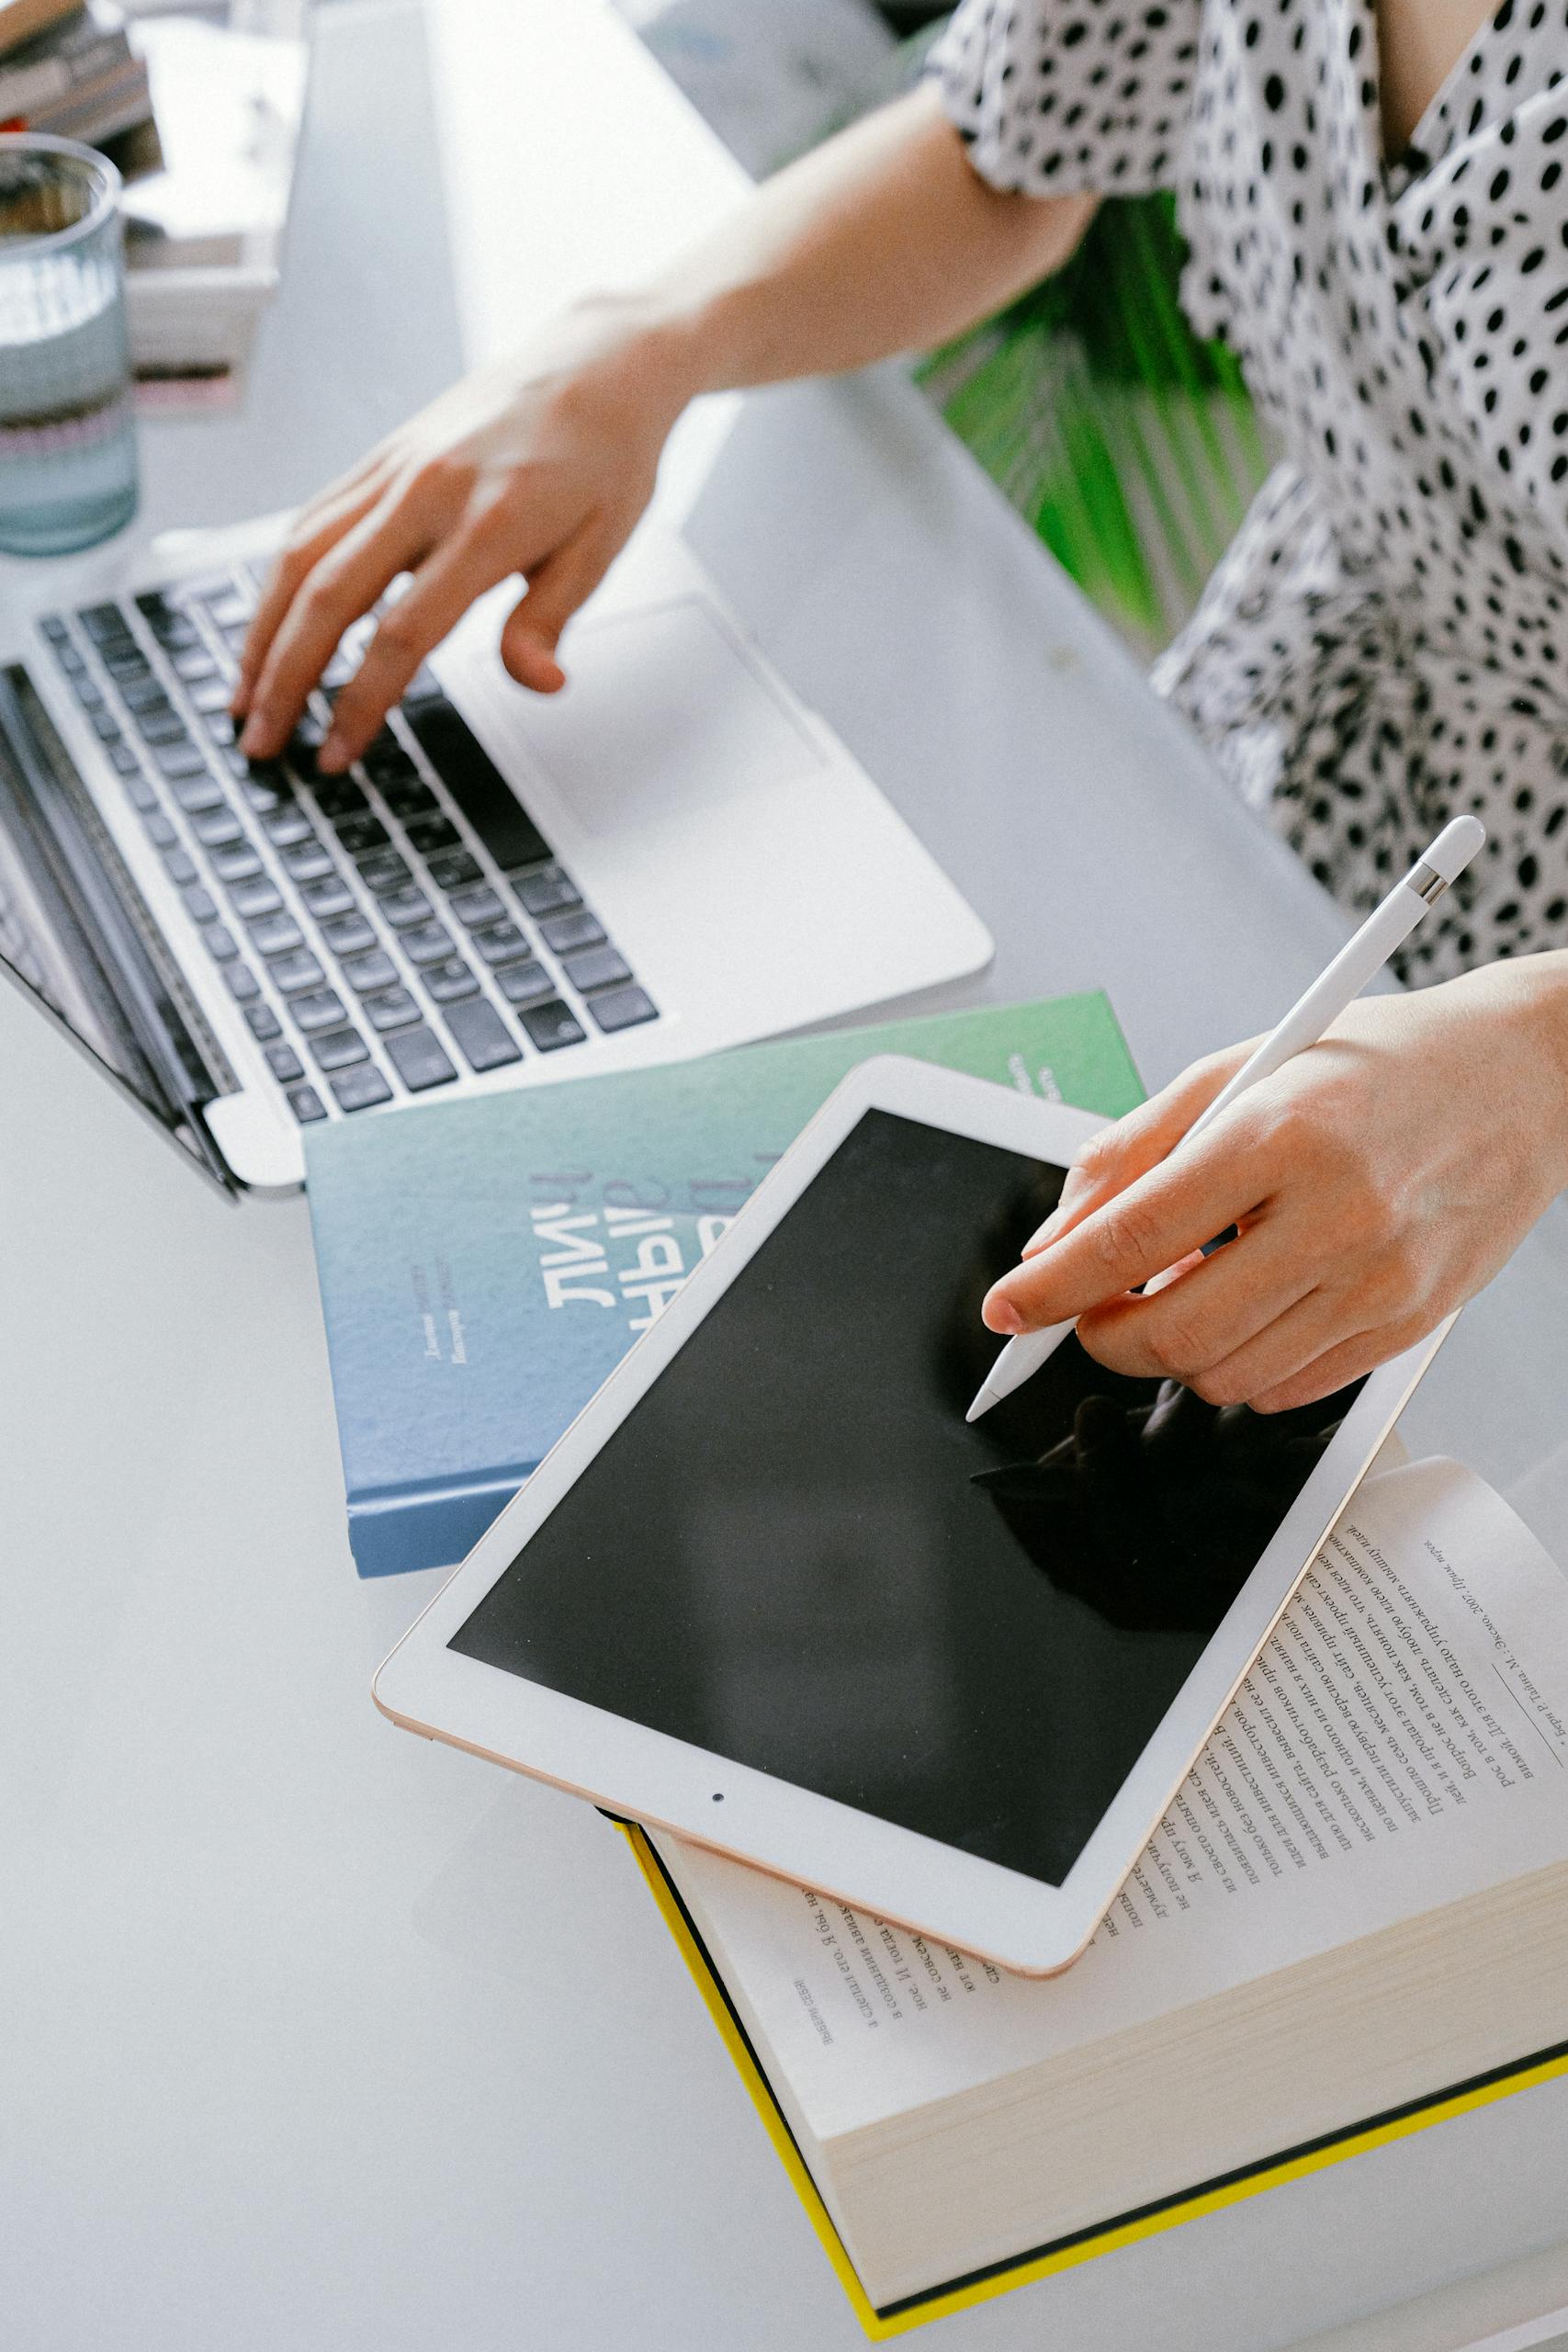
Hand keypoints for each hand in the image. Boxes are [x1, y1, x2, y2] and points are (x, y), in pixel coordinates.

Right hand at [232, 300, 693, 773]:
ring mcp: (394, 467)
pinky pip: (311, 520)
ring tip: (242, 695)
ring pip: (300, 553)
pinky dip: (278, 580)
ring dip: (261, 631)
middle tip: (259, 742)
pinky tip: (267, 625)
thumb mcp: (602, 549)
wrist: (598, 362)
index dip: (360, 702)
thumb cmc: (607, 459)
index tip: (337, 753)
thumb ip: (550, 620)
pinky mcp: (380, 456)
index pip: (402, 633)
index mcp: (487, 524)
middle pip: (329, 596)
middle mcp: (426, 490)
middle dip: (284, 678)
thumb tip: (537, 684)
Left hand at [981, 957, 1567, 1410]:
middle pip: (1171, 1333)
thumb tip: (1056, 1238)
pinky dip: (1238, 1364)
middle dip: (1102, 1336)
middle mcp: (1338, 1214)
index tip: (1006, 1309)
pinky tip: (1248, 1305)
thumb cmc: (1376, 1064)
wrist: (1525, 1078)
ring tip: (1184, 1287)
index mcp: (1283, 1133)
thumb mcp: (1238, 1070)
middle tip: (1090, 1308)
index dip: (1050, 1287)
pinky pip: (1285, 1389)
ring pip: (1223, 1375)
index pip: (1131, 1239)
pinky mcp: (1410, 1324)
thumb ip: (1131, 1153)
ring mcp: (1381, 1281)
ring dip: (1172, 1351)